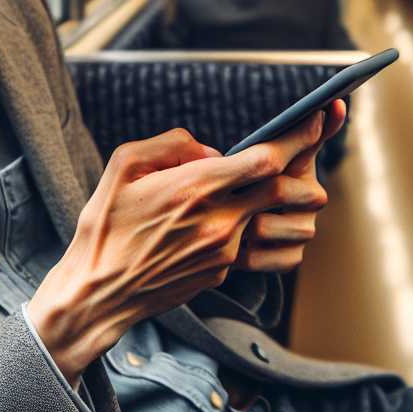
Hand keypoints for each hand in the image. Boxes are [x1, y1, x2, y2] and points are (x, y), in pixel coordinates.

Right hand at [26, 110, 336, 382]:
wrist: (97, 292)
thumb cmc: (105, 226)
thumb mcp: (124, 166)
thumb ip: (171, 145)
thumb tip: (212, 150)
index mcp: (194, 188)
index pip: (265, 159)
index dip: (297, 138)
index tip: (315, 119)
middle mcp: (217, 221)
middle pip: (286, 191)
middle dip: (309, 171)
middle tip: (315, 157)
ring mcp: (223, 252)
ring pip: (278, 223)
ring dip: (294, 208)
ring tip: (293, 193)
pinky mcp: (222, 273)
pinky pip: (256, 246)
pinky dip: (261, 228)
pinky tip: (251, 219)